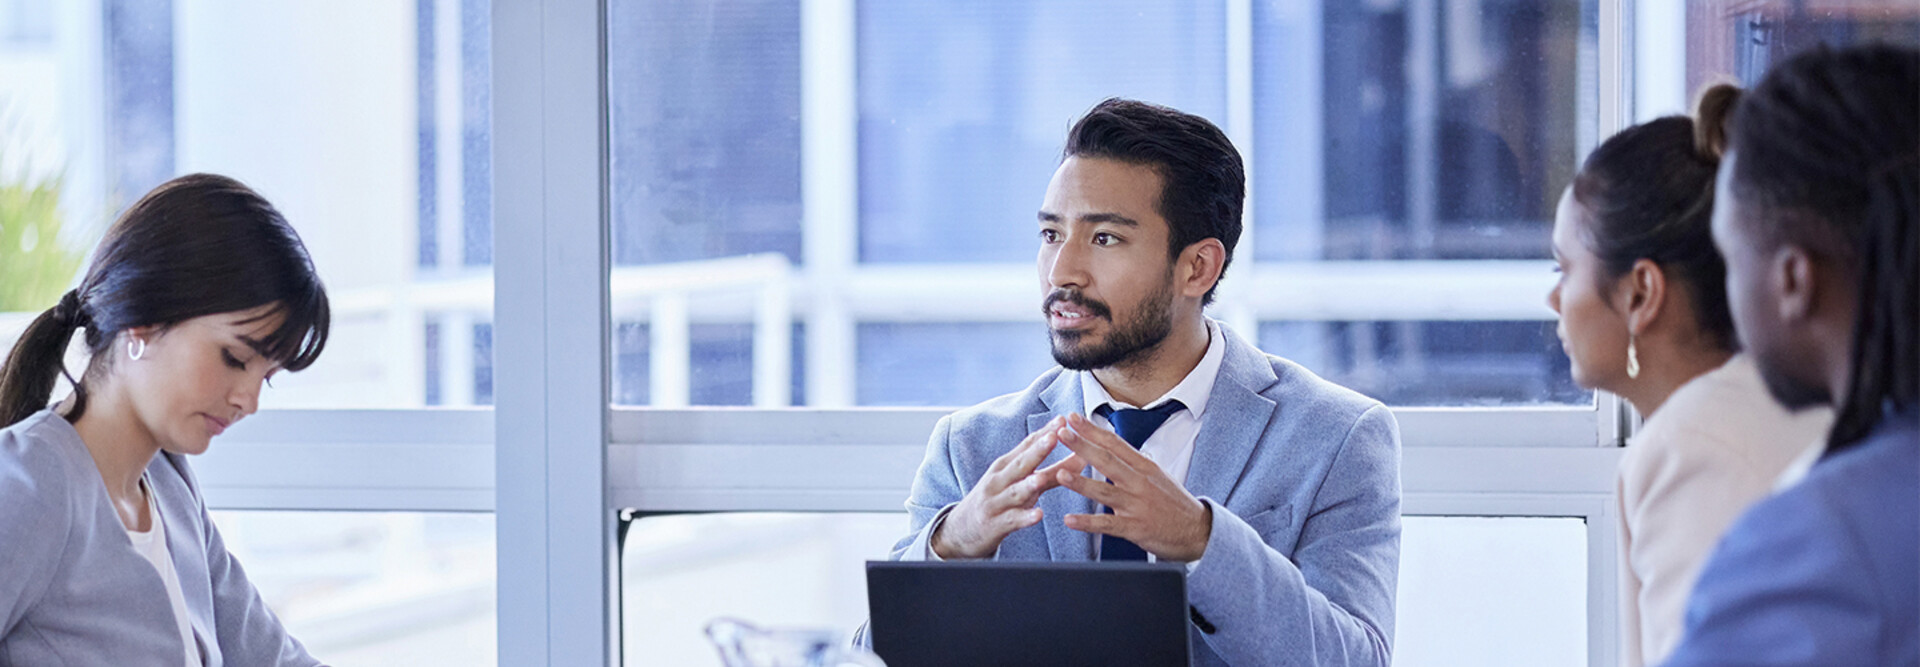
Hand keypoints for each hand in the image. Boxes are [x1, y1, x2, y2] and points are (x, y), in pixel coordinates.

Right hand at [932, 416, 1071, 558]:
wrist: (961, 530)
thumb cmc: (998, 500)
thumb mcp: (1018, 482)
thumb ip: (1050, 472)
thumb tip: (1080, 456)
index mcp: (1006, 465)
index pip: (1027, 445)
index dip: (1045, 432)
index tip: (1063, 420)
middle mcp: (1000, 480)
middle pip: (1021, 463)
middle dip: (1037, 450)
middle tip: (1054, 437)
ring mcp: (997, 502)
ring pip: (1015, 491)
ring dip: (1029, 484)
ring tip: (1041, 478)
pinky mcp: (996, 524)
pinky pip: (1012, 520)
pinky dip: (1025, 517)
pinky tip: (1038, 515)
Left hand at [1050, 412, 1212, 561]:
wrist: (1198, 531)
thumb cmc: (1174, 503)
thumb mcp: (1156, 475)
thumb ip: (1132, 462)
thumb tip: (1110, 445)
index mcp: (1144, 466)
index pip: (1115, 443)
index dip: (1092, 430)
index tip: (1073, 418)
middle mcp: (1140, 482)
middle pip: (1107, 461)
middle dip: (1082, 446)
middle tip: (1062, 434)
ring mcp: (1137, 505)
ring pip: (1105, 492)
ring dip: (1081, 482)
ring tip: (1060, 474)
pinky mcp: (1135, 528)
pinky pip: (1107, 525)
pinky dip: (1087, 523)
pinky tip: (1070, 520)